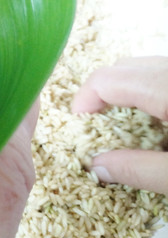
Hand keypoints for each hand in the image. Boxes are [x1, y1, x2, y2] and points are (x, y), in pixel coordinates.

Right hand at [72, 56, 167, 194]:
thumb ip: (140, 170)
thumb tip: (97, 167)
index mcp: (166, 90)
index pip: (107, 79)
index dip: (83, 100)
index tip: (77, 126)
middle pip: (123, 67)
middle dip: (102, 92)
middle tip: (97, 125)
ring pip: (145, 68)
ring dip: (126, 90)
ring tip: (124, 123)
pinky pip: (162, 74)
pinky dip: (149, 90)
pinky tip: (157, 119)